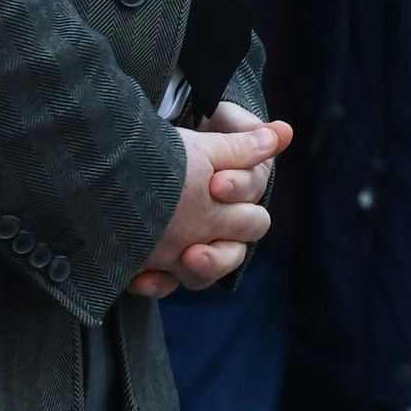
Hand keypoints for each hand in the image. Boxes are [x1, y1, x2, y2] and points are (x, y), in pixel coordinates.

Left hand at [131, 112, 288, 300]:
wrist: (127, 156)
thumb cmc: (179, 137)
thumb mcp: (208, 128)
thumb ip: (242, 135)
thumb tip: (283, 132)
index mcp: (239, 190)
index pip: (252, 193)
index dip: (238, 188)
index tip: (217, 183)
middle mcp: (221, 223)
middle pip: (239, 243)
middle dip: (225, 242)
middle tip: (203, 234)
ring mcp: (192, 245)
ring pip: (211, 271)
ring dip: (205, 266)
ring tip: (188, 257)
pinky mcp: (161, 264)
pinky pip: (168, 283)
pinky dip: (157, 283)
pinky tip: (141, 278)